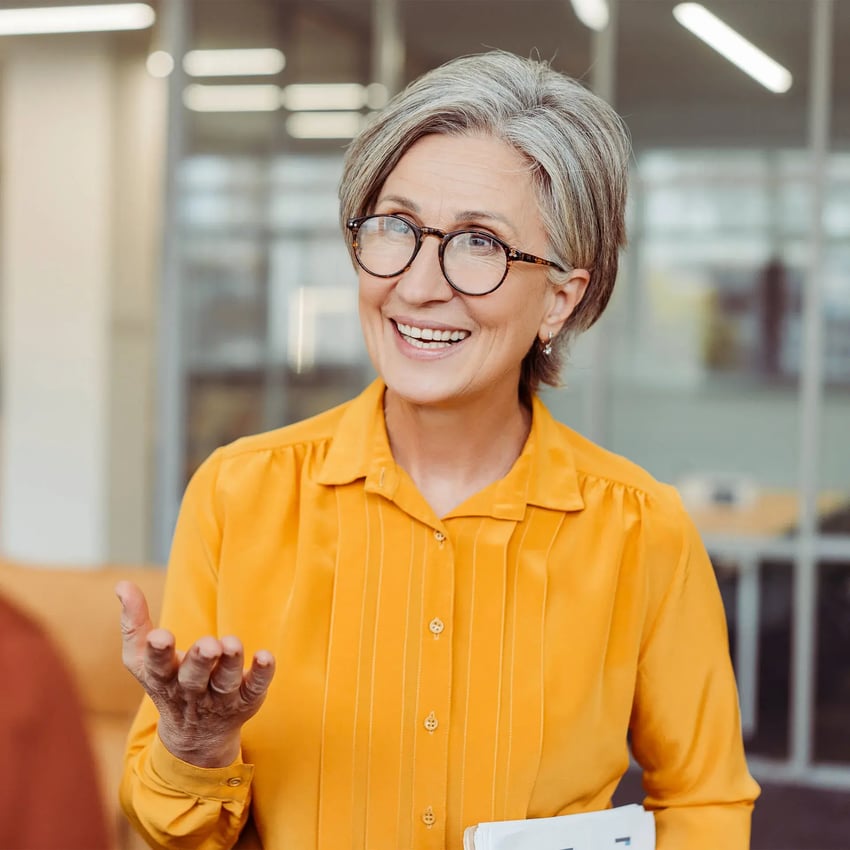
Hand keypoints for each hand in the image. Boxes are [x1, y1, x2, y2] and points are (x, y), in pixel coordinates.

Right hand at [116, 580, 274, 767]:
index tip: (160, 636)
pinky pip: (255, 688)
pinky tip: (266, 657)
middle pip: (194, 677)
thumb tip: (123, 584)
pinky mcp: (245, 699)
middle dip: (200, 660)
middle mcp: (191, 691)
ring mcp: (219, 698)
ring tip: (232, 644)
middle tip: (208, 644)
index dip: (158, 652)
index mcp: (162, 678)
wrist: (195, 734)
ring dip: (230, 664)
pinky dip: (261, 674)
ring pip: (225, 682)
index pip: (157, 667)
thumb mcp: (143, 659)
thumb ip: (134, 623)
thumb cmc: (167, 681)